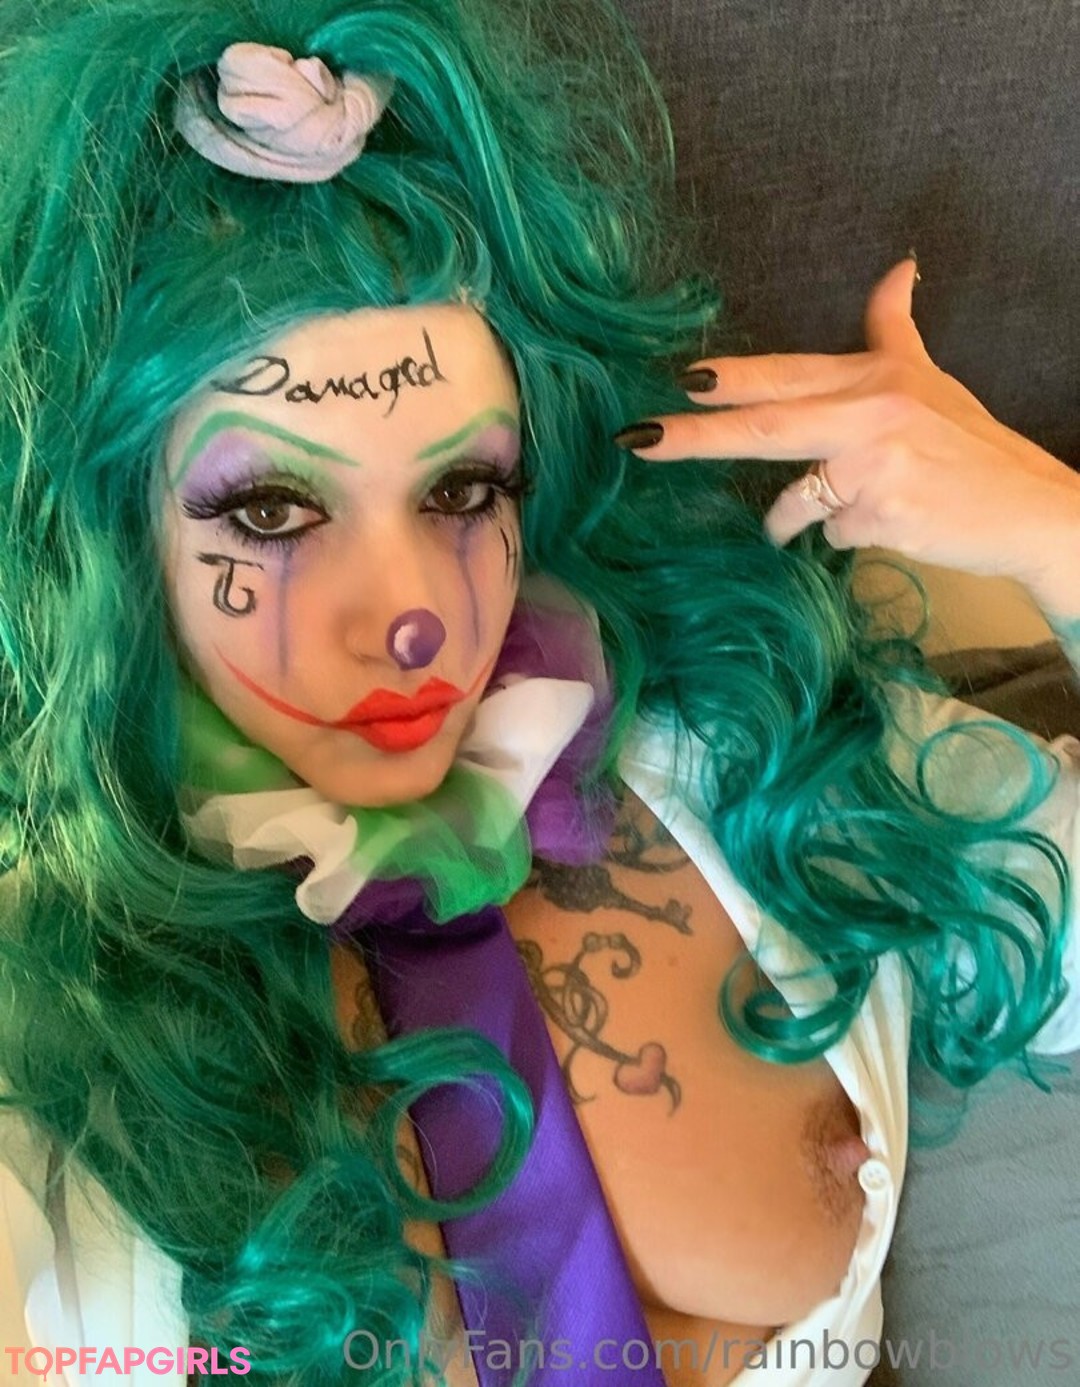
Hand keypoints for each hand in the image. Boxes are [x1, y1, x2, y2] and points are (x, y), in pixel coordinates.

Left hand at [612, 258, 1079, 591]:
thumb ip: (894, 328)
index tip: (680, 380)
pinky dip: (849, 538)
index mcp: (873, 379)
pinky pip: (832, 536)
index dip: (730, 379)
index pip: (786, 375)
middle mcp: (868, 415)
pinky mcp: (878, 517)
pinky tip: (892, 526)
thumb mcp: (930, 378)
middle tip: (639, 441)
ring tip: (838, 515)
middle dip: (695, 436)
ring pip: (796, 502)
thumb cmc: (970, 447)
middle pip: (764, 427)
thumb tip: (899, 266)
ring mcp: (872, 468)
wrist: (1028, 508)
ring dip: (792, 520)